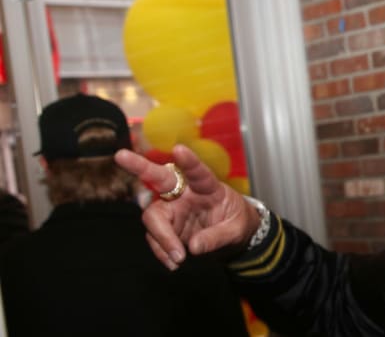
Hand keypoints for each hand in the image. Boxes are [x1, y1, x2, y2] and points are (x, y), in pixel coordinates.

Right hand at [114, 144, 259, 269]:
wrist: (232, 238)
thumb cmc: (236, 222)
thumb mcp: (237, 230)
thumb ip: (217, 237)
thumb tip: (192, 246)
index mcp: (207, 186)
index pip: (198, 172)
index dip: (188, 161)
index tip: (179, 149)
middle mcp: (185, 193)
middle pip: (160, 178)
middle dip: (139, 166)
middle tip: (121, 156)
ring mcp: (173, 209)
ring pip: (153, 216)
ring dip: (161, 237)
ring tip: (179, 258)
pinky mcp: (166, 226)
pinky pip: (155, 237)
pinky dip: (161, 251)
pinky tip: (174, 262)